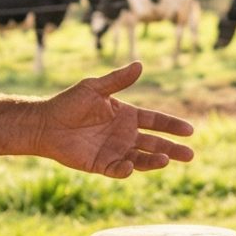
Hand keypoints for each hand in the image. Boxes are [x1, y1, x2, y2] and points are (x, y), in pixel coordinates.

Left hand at [38, 61, 197, 178]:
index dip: (172, 126)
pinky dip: (126, 169)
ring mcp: (114, 151)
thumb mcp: (95, 88)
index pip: (156, 121)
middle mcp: (124, 135)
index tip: (189, 130)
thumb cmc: (69, 103)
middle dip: (172, 149)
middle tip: (190, 154)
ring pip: (141, 158)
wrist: (46, 123)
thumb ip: (117, 80)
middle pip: (155, 143)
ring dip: (155, 160)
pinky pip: (118, 170)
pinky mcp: (102, 165)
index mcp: (127, 115)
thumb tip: (139, 65)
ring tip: (167, 159)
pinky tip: (131, 165)